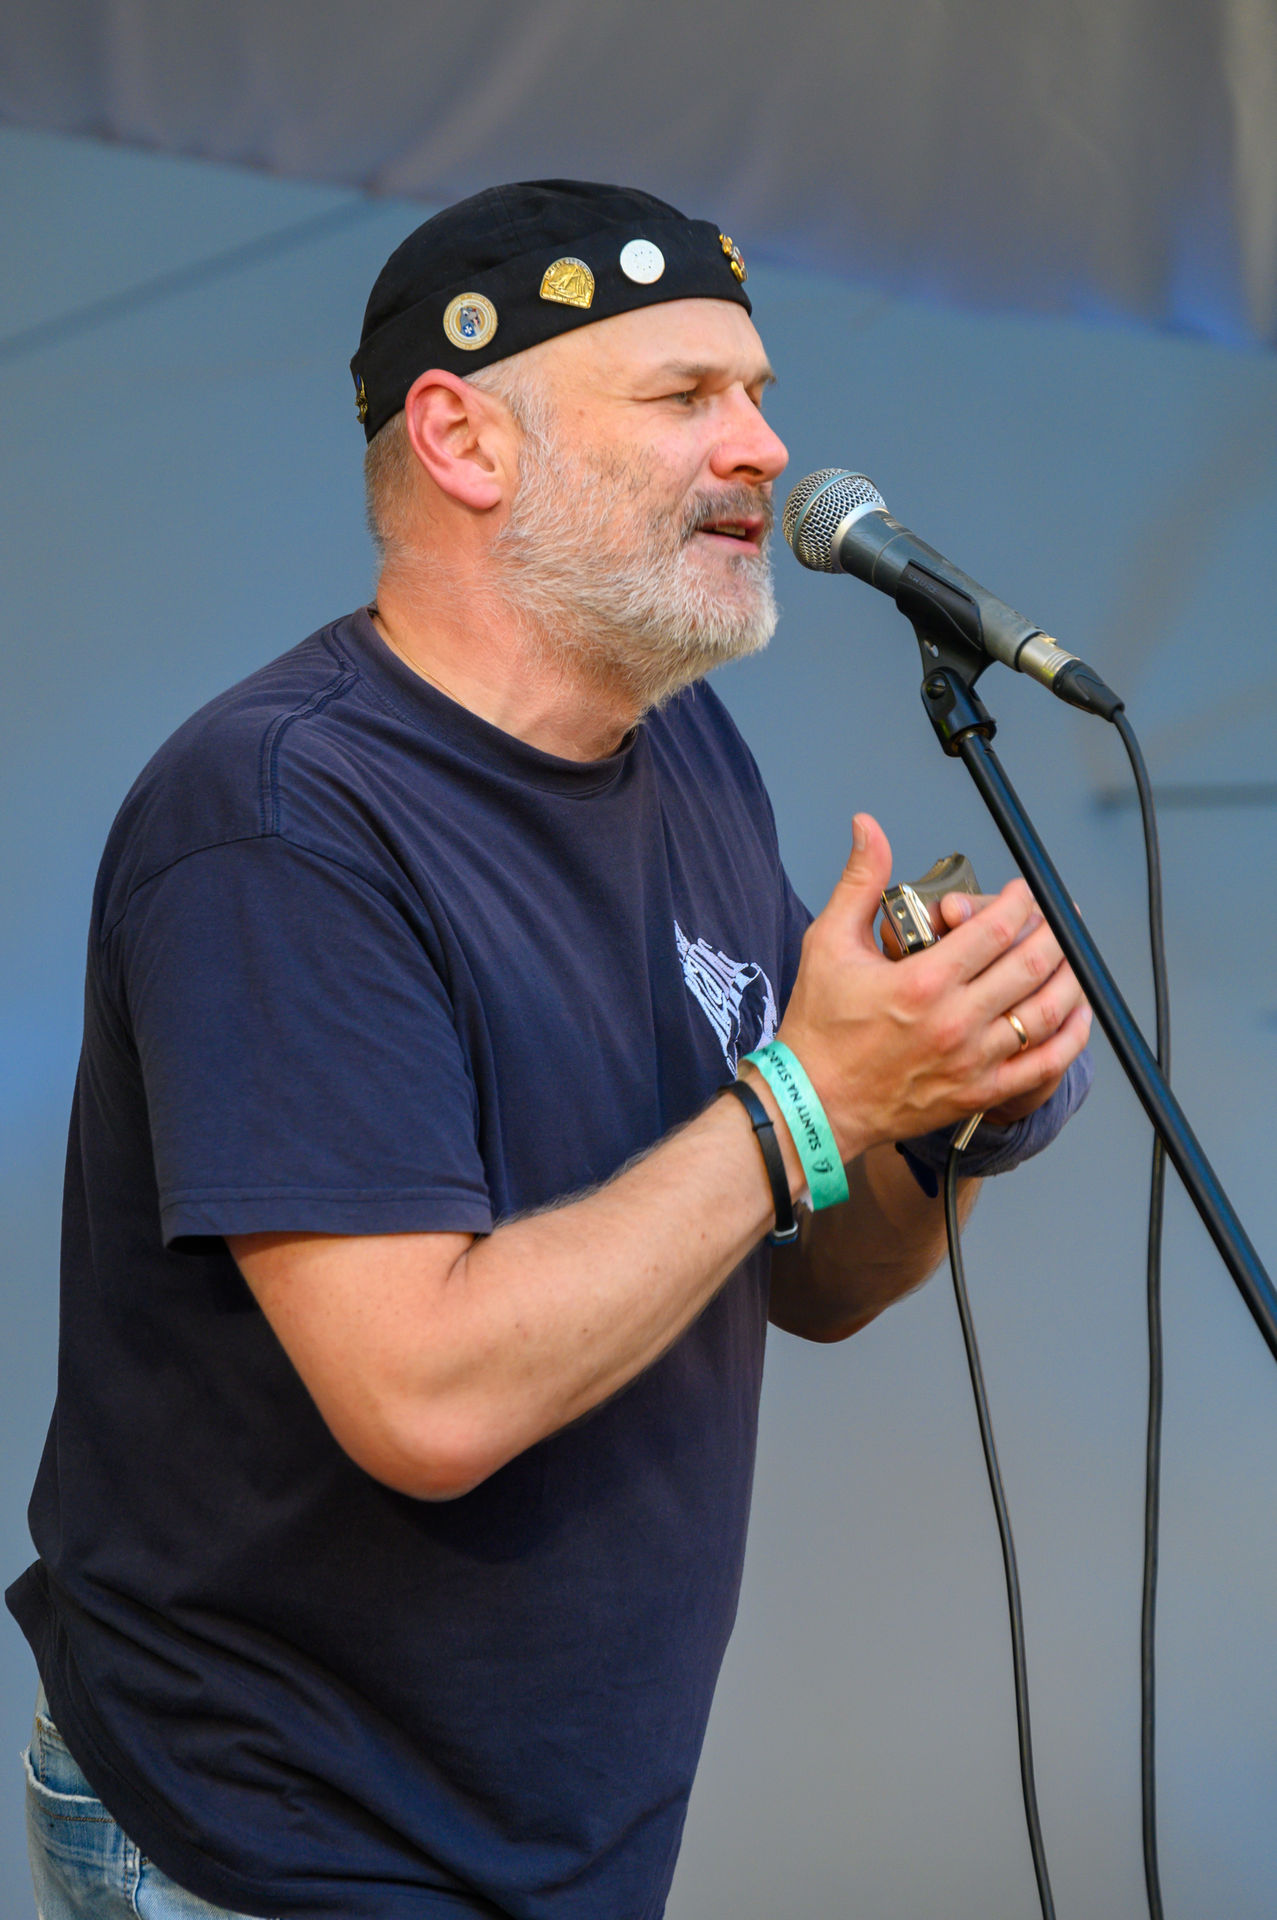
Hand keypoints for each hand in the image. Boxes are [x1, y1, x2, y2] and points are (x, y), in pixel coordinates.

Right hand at [775, 816, 1091, 1158]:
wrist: (814, 1103)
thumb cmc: (819, 1027)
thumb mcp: (828, 942)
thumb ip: (859, 881)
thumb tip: (868, 828)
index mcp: (922, 981)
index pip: (995, 929)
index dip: (1020, 902)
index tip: (1024, 891)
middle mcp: (954, 1021)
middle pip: (1031, 965)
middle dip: (1055, 932)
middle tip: (1059, 916)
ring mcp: (972, 1060)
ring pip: (1046, 1012)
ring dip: (1070, 978)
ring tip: (1073, 956)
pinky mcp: (979, 1091)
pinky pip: (1044, 1063)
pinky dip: (1070, 1036)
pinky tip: (1075, 1013)